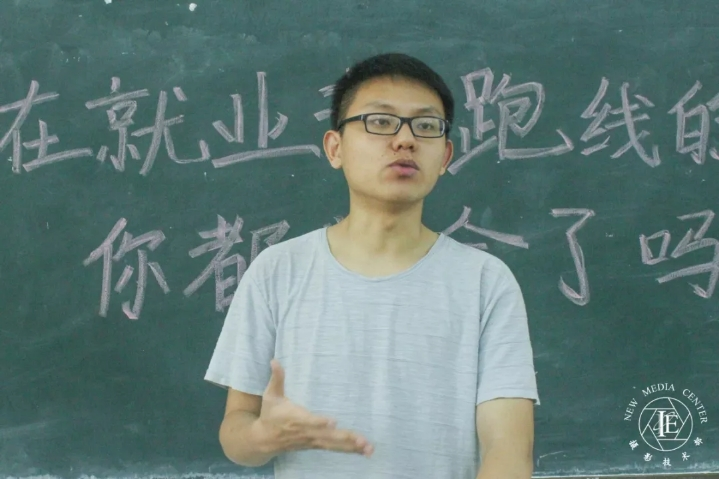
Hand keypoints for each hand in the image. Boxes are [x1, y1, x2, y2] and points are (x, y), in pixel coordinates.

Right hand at [257, 359, 373, 456]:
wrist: (264, 440)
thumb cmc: (270, 414)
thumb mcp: (271, 395)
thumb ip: (277, 378)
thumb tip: (274, 360)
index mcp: (296, 419)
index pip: (309, 421)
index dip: (320, 422)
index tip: (332, 422)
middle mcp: (306, 432)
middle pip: (327, 436)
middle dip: (344, 438)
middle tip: (362, 439)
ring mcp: (313, 440)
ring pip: (334, 445)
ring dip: (351, 446)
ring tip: (368, 447)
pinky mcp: (317, 445)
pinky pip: (335, 448)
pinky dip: (349, 450)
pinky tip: (364, 450)